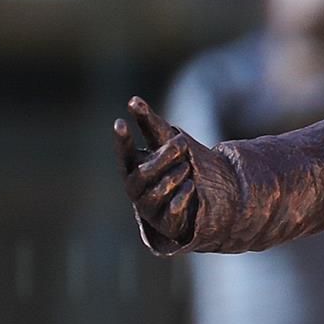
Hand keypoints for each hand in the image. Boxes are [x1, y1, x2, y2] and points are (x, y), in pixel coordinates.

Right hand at [114, 96, 207, 247]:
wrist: (204, 201)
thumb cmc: (177, 167)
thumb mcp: (167, 144)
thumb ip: (150, 123)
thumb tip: (133, 99)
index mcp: (133, 169)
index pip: (124, 155)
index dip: (121, 141)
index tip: (119, 122)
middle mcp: (137, 190)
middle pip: (142, 174)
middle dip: (163, 157)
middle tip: (182, 142)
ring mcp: (150, 209)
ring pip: (156, 192)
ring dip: (174, 176)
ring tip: (188, 166)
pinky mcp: (166, 224)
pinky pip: (172, 209)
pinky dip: (182, 196)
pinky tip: (192, 187)